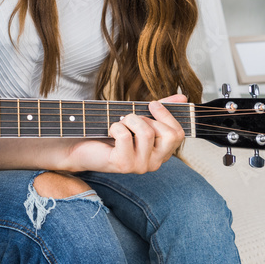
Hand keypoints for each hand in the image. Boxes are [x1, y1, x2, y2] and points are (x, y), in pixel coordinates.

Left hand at [64, 94, 186, 173]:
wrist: (82, 146)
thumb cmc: (111, 131)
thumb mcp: (138, 117)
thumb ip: (161, 109)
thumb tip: (183, 97)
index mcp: (161, 152)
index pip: (178, 134)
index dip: (167, 115)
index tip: (152, 104)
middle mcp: (154, 163)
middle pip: (168, 134)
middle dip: (147, 118)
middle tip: (129, 119)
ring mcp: (140, 166)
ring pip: (146, 132)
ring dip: (129, 120)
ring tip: (118, 124)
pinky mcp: (123, 165)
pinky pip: (125, 136)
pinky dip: (115, 126)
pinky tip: (110, 132)